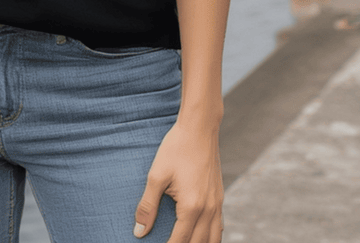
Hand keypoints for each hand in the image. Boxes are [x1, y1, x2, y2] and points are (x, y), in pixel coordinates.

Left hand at [133, 121, 223, 242]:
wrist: (200, 127)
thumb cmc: (176, 148)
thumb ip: (147, 206)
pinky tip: (201, 235)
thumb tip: (139, 232)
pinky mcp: (220, 196)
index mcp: (192, 206)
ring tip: (185, 242)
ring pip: (213, 239)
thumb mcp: (156, 175)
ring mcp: (217, 203)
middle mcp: (209, 209)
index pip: (179, 241)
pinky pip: (219, 226)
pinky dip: (211, 237)